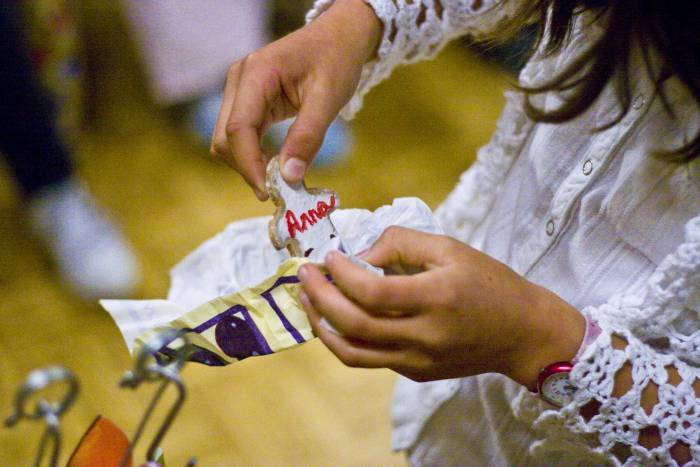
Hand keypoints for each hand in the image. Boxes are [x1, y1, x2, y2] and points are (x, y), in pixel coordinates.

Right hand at [210, 0, 380, 199]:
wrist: (339, 36)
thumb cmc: (336, 59)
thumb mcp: (329, 99)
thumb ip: (308, 137)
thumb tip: (289, 177)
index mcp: (257, 74)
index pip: (238, 129)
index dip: (249, 165)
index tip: (269, 191)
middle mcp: (240, 79)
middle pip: (225, 137)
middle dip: (247, 168)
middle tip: (277, 191)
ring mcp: (240, 89)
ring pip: (227, 139)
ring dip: (248, 163)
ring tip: (280, 179)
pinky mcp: (247, 98)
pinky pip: (240, 133)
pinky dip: (253, 153)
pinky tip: (276, 164)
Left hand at [298, 227, 584, 387]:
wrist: (523, 332)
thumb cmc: (489, 282)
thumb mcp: (450, 248)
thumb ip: (401, 243)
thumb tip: (359, 255)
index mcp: (436, 298)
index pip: (371, 292)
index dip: (340, 274)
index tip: (327, 257)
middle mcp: (424, 336)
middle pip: (354, 324)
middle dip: (319, 298)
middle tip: (304, 275)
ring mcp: (419, 361)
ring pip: (353, 353)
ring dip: (322, 326)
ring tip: (308, 301)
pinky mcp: (417, 374)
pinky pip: (370, 360)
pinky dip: (345, 339)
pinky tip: (336, 319)